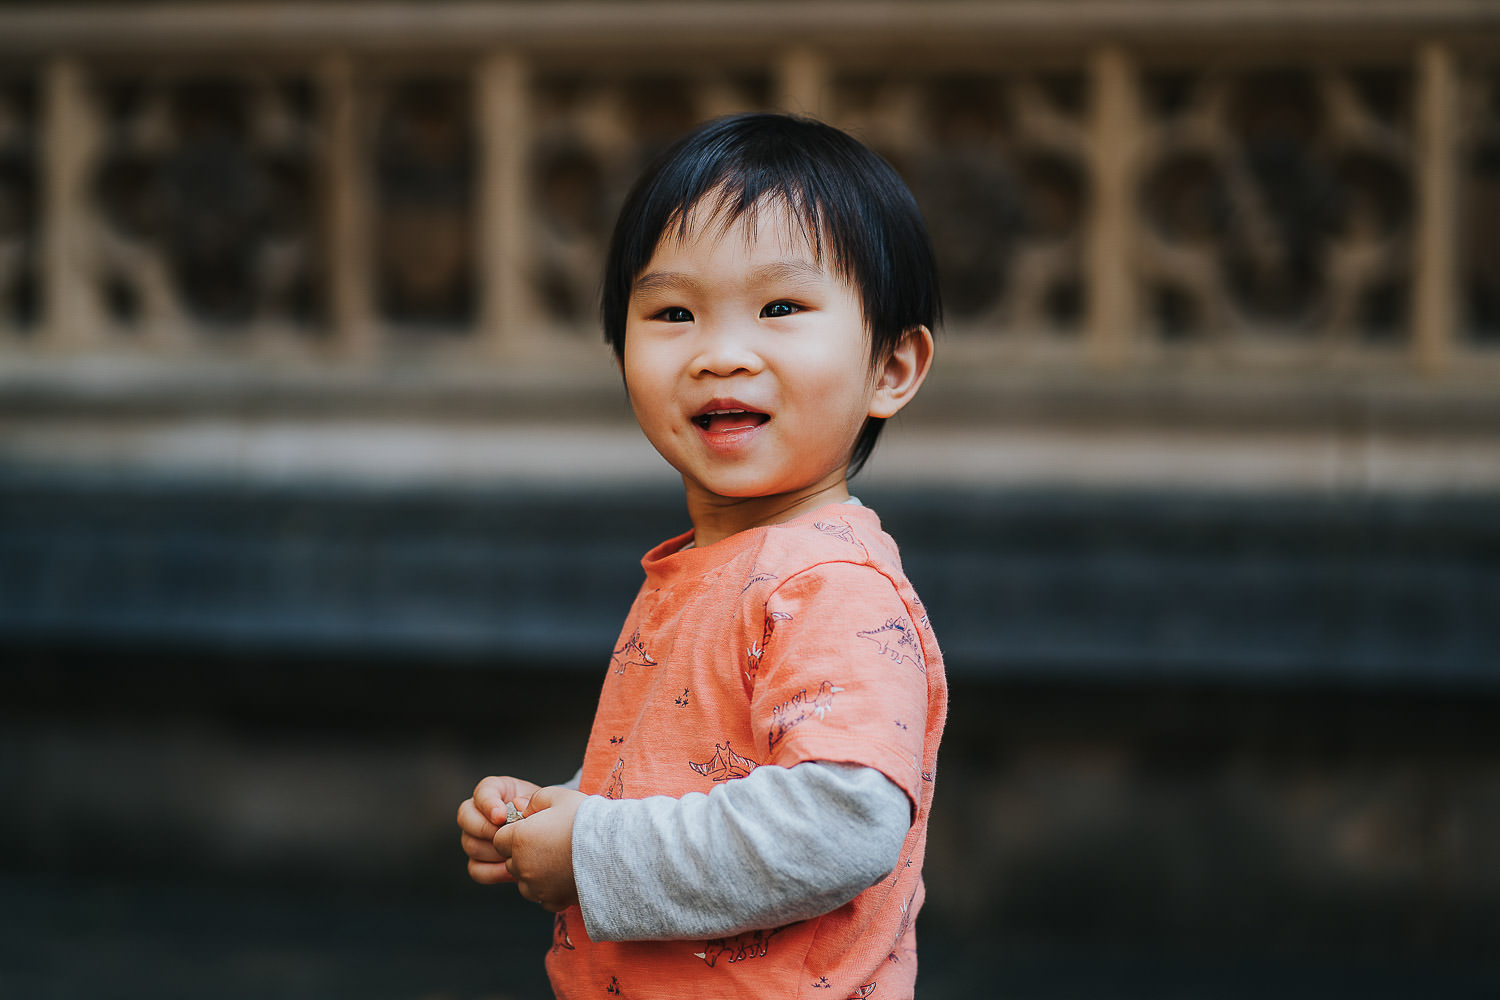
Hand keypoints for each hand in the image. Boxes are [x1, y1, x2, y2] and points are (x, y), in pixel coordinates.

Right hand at [457, 775, 541, 884]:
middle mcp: (478, 812)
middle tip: (505, 837)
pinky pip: (476, 869)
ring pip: (470, 844)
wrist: (547, 833)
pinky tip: (511, 869)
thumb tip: (520, 807)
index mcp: (494, 791)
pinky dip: (493, 871)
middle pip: (465, 818)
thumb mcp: (539, 801)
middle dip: (485, 829)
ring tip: (514, 853)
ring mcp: (474, 837)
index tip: (501, 816)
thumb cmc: (541, 812)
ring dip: (493, 851)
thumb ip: (530, 801)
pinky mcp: (478, 860)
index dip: (488, 804)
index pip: (482, 792)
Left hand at [492, 785, 586, 911]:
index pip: (499, 839)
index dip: (514, 832)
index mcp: (519, 839)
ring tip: (560, 858)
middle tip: (550, 842)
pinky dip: (550, 888)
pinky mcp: (553, 901)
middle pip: (511, 861)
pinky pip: (543, 897)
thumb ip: (534, 800)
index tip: (533, 828)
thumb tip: (523, 808)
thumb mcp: (558, 796)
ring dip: (535, 872)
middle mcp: (523, 866)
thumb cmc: (585, 819)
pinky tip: (567, 874)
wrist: (614, 849)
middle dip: (524, 852)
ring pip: (525, 881)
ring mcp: (537, 887)